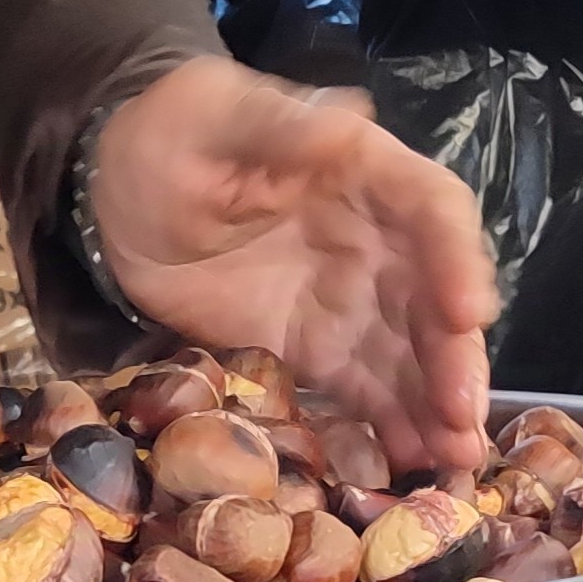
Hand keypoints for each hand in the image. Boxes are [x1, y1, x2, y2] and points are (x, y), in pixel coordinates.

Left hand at [92, 59, 499, 475]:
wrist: (116, 193)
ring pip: (411, 356)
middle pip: (435, 299)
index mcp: (364, 171)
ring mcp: (349, 302)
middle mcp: (375, 241)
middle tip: (464, 418)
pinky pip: (365, 391)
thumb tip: (347, 123)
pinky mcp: (315, 350)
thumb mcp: (213, 115)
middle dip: (455, 360)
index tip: (466, 315)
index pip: (434, 212)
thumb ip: (278, 125)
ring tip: (456, 460)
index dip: (458, 261)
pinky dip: (392, 427)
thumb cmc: (169, 134)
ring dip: (437, 407)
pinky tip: (415, 466)